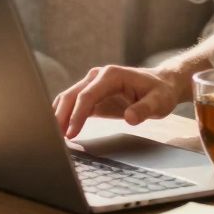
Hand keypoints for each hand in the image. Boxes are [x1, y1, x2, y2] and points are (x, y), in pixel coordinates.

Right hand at [52, 65, 182, 138]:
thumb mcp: (159, 102)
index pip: (88, 95)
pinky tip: (58, 132)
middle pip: (72, 95)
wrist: (162, 85)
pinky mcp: (91, 96)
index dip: (77, 114)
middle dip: (60, 116)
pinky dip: (64, 117)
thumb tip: (130, 118)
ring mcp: (92, 85)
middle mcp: (98, 76)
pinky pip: (72, 106)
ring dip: (58, 116)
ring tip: (51, 138)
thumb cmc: (161, 92)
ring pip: (68, 99)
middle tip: (53, 138)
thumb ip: (145, 109)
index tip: (70, 132)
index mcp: (112, 75)